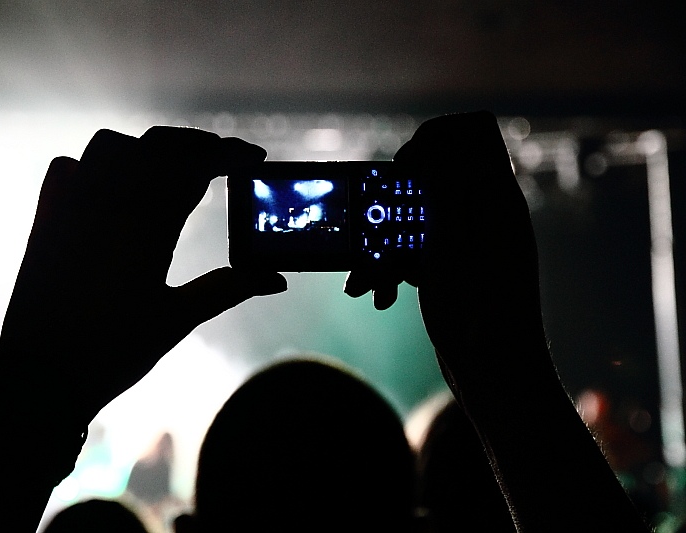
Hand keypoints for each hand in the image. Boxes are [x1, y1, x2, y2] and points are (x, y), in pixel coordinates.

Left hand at [0, 127, 285, 424]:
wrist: (40, 374)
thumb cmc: (113, 351)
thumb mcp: (178, 319)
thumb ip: (229, 289)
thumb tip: (278, 279)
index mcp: (148, 226)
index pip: (197, 167)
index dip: (230, 155)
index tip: (253, 157)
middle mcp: (109, 202)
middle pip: (160, 146)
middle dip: (198, 145)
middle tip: (223, 158)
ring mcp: (71, 204)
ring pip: (113, 145)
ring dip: (148, 147)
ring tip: (169, 167)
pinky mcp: (46, 216)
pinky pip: (68, 166)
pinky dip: (94, 164)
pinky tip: (110, 184)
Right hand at [345, 111, 547, 395]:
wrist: (497, 377)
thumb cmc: (479, 316)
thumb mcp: (451, 243)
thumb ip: (445, 186)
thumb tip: (434, 144)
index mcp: (497, 198)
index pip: (473, 130)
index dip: (433, 137)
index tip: (406, 169)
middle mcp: (489, 213)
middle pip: (437, 173)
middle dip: (396, 199)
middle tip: (378, 225)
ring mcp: (474, 241)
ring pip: (420, 216)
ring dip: (388, 240)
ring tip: (366, 280)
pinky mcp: (459, 268)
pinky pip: (421, 247)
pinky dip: (397, 263)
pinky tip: (380, 292)